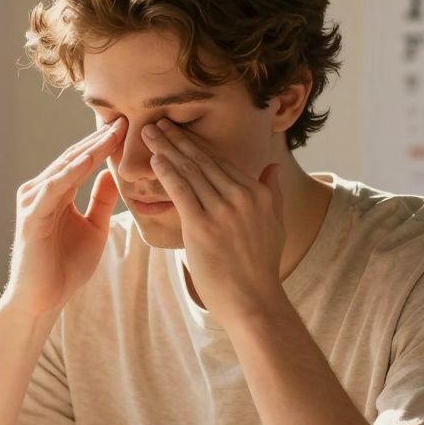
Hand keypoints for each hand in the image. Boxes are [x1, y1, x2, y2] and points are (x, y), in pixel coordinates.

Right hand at [0, 117, 125, 318]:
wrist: (43, 300)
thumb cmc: (65, 267)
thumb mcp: (94, 228)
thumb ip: (101, 201)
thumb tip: (115, 174)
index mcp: (57, 192)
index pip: (84, 160)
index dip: (106, 143)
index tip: (131, 126)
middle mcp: (42, 191)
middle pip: (74, 157)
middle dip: (100, 139)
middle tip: (125, 117)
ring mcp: (34, 201)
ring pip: (64, 168)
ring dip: (88, 150)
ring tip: (112, 132)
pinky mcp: (31, 216)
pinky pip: (53, 189)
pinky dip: (69, 174)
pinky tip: (87, 161)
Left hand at [143, 117, 288, 325]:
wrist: (254, 302)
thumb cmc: (260, 268)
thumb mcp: (276, 224)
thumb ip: (273, 193)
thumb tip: (272, 167)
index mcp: (257, 193)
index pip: (220, 161)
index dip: (196, 144)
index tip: (178, 130)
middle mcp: (241, 196)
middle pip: (203, 161)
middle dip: (177, 139)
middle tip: (156, 121)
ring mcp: (222, 211)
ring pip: (190, 171)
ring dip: (167, 149)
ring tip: (148, 133)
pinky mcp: (202, 227)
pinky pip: (181, 191)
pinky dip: (167, 172)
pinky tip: (154, 159)